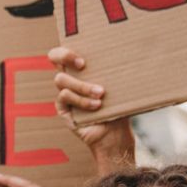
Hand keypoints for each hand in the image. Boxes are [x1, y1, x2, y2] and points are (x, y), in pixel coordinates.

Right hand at [48, 47, 134, 173]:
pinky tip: (96, 106)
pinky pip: (64, 97)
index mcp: (81, 70)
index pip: (64, 52)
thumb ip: (116, 74)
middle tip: (83, 64)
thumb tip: (132, 56)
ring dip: (82, 86)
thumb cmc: (119, 109)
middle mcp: (70, 79)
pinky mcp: (63, 108)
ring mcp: (65, 93)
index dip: (66, 49)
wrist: (116, 137)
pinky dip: (81, 100)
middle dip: (66, 56)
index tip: (82, 56)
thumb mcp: (119, 89)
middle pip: (54, 57)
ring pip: (61, 80)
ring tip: (100, 94)